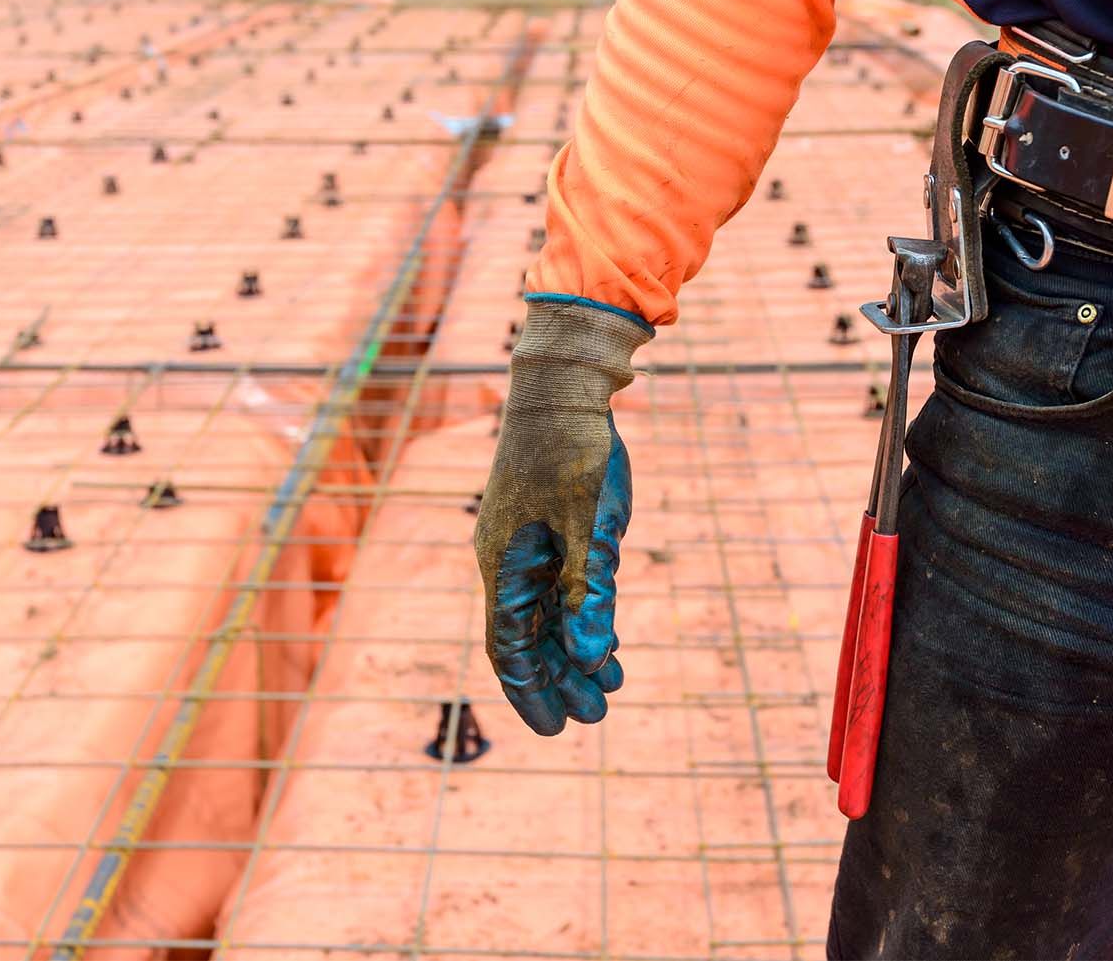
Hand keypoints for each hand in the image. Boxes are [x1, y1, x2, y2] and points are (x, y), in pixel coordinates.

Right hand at [473, 296, 651, 733]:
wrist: (564, 382)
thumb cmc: (575, 450)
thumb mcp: (593, 527)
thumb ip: (590, 594)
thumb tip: (591, 658)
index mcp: (504, 563)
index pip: (510, 646)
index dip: (532, 690)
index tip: (555, 730)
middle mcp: (507, 559)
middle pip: (528, 636)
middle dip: (559, 679)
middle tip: (594, 717)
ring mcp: (525, 542)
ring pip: (545, 613)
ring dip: (573, 650)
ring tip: (607, 688)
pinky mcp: (546, 526)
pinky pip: (558, 584)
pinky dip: (580, 613)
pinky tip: (606, 636)